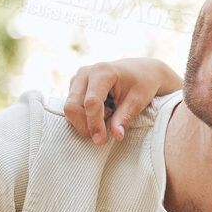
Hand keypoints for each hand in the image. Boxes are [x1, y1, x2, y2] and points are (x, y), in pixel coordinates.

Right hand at [63, 58, 182, 143]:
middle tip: (103, 134)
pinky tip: (103, 112)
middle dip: (84, 126)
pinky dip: (84, 117)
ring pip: (69, 109)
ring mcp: (78, 79)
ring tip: (109, 114)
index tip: (101, 141)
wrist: (140, 70)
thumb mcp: (138, 101)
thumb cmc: (142, 83)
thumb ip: (124, 117)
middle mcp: (85, 73)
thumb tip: (116, 136)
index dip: (94, 124)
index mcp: (102, 72)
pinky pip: (72, 108)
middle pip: (72, 106)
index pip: (91, 102)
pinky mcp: (75, 86)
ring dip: (85, 121)